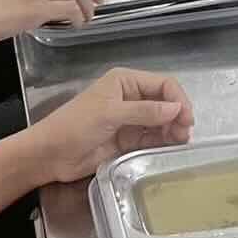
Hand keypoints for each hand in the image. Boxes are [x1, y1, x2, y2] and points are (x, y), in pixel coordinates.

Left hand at [17, 68, 193, 184]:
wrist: (50, 155)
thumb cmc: (75, 126)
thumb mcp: (110, 114)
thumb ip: (145, 111)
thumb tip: (176, 109)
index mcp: (125, 82)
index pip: (162, 84)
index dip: (178, 99)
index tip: (187, 118)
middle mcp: (130, 97)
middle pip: (164, 102)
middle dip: (177, 115)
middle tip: (185, 134)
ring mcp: (129, 119)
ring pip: (160, 121)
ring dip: (172, 129)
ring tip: (180, 142)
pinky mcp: (127, 140)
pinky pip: (151, 138)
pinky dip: (163, 141)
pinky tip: (170, 147)